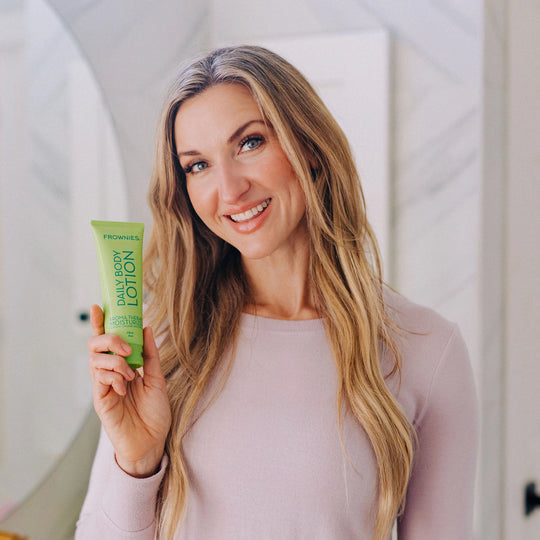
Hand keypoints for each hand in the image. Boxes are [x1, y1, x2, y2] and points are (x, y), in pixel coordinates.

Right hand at [87, 304, 171, 476]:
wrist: (152, 441)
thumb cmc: (154, 412)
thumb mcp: (157, 378)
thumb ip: (150, 354)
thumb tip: (146, 328)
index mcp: (122, 365)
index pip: (107, 341)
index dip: (101, 323)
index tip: (99, 307)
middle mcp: (109, 373)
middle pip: (95, 346)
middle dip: (109, 339)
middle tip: (125, 347)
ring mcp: (103, 386)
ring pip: (96, 360)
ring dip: (116, 362)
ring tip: (132, 375)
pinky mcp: (100, 400)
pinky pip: (100, 378)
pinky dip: (114, 377)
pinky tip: (126, 388)